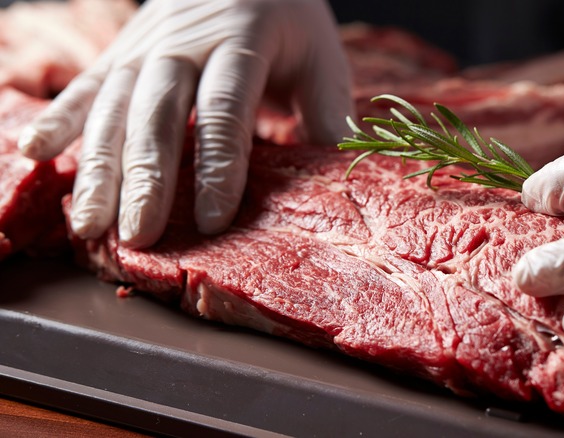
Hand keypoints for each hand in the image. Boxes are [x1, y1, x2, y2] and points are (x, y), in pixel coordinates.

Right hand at [18, 0, 352, 247]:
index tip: (210, 219)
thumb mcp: (322, 58)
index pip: (226, 109)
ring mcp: (145, 45)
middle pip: (158, 113)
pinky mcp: (122, 52)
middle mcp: (185, 42)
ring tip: (89, 224)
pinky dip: (60, 119)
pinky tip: (37, 155)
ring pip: (114, 107)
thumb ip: (326, 115)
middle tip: (138, 235)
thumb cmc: (289, 22)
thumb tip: (333, 180)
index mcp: (243, 41)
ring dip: (98, 166)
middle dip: (146, 178)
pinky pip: (87, 86)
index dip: (218, 165)